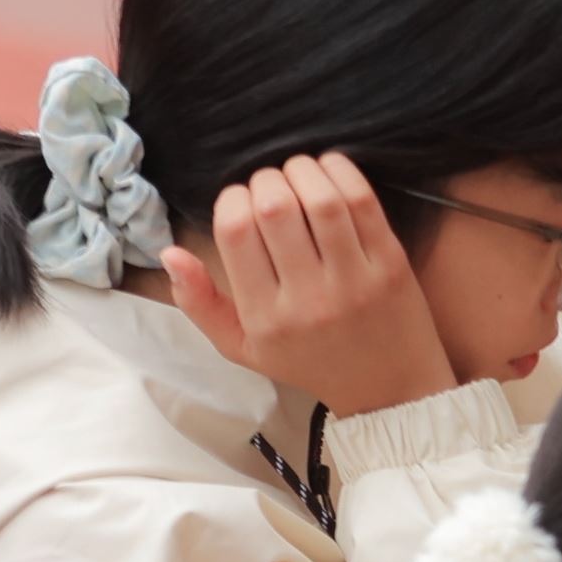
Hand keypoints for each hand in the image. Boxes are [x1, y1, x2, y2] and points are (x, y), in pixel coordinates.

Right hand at [160, 153, 459, 416]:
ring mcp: (355, 282)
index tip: (241, 202)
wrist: (389, 391)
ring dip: (301, 170)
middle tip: (270, 186)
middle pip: (274, 207)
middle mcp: (308, 300)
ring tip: (297, 173)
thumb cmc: (308, 362)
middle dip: (265, 180)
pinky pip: (363, 203)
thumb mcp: (242, 348)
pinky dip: (340, 172)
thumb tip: (169, 252)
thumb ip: (199, 303)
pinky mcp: (392, 267)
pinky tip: (328, 171)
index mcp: (265, 318)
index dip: (232, 199)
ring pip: (320, 199)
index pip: (235, 232)